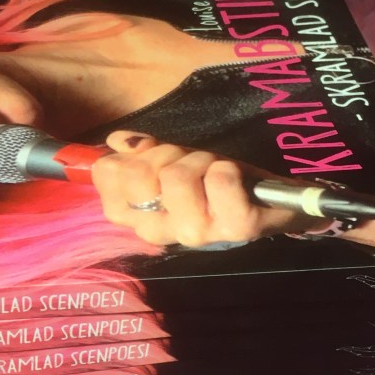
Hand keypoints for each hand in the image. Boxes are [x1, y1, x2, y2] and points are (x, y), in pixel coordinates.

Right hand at [89, 131, 302, 248]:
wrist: (268, 202)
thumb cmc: (212, 184)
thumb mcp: (172, 165)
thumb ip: (140, 154)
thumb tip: (117, 142)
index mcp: (136, 217)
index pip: (106, 175)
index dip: (128, 156)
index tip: (153, 158)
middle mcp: (159, 231)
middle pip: (138, 175)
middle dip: (165, 154)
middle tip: (188, 162)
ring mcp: (196, 232)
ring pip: (176, 176)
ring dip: (199, 159)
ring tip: (212, 170)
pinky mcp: (234, 227)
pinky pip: (218, 180)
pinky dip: (227, 168)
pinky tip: (232, 178)